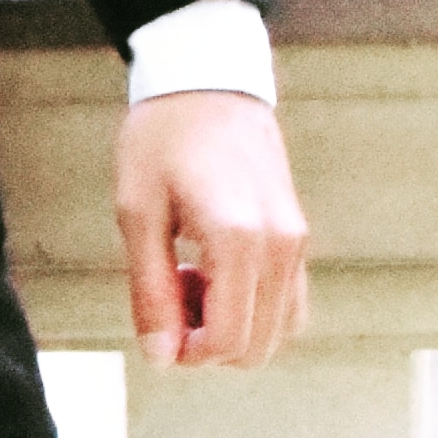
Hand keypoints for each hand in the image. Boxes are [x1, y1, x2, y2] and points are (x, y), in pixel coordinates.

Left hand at [116, 91, 309, 367]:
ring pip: (278, 332)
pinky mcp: (299, 235)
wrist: (206, 79)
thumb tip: (162, 358)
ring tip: (190, 277)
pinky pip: (287, 303)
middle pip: (255, 348)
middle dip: (206, 344)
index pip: (226, 341)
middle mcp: (281, 245)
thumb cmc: (162, 139)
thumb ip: (151, 290)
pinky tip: (214, 271)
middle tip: (169, 291)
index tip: (155, 326)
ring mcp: (297, 241)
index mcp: (238, 239)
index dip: (185, 356)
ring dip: (231, 327)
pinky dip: (252, 308)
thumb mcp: (137, 213)